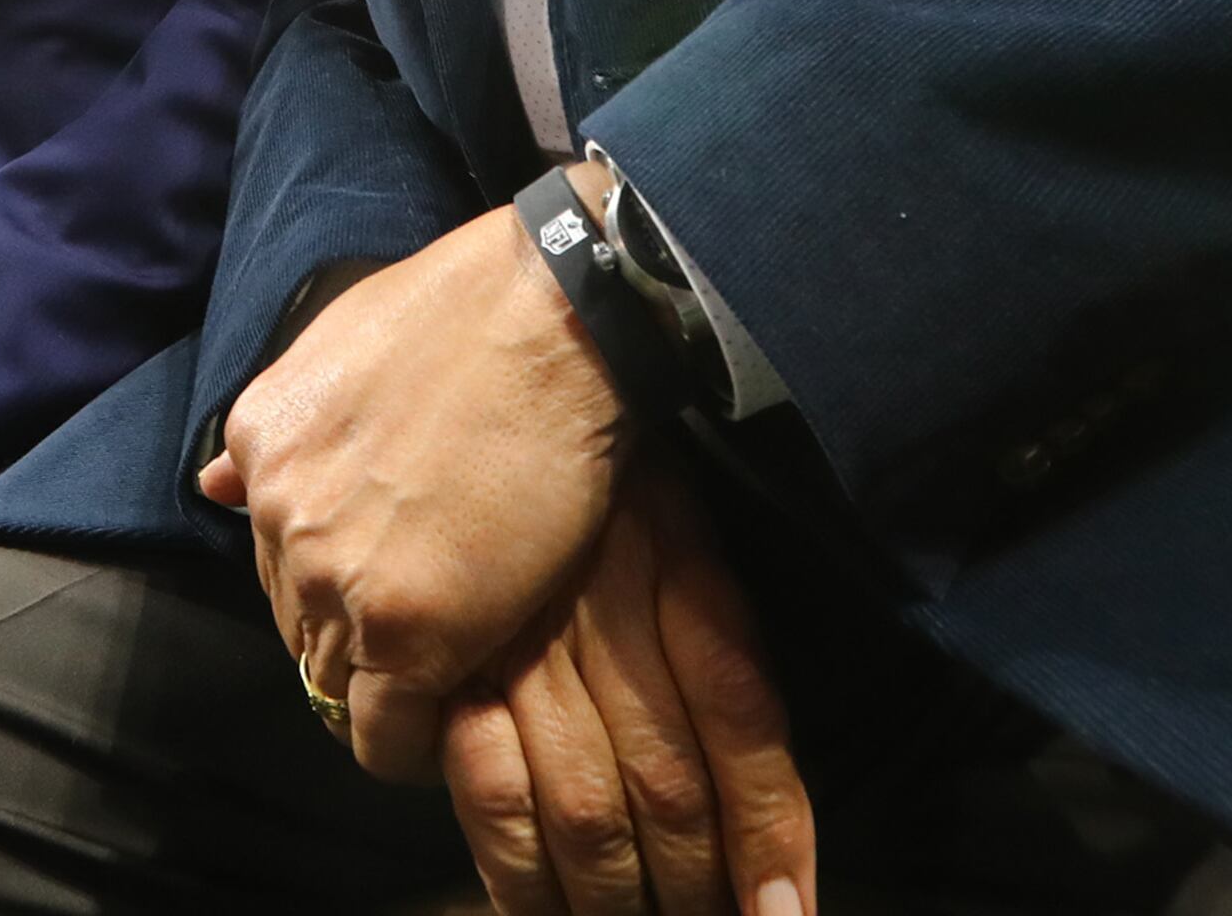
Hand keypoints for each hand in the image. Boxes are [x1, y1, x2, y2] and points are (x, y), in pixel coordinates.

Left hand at [200, 191, 632, 781]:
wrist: (557, 317)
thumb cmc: (475, 307)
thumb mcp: (340, 337)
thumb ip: (278, 428)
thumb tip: (215, 487)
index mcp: (260, 443)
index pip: (271, 553)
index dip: (327, 583)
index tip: (374, 595)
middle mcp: (279, 514)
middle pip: (295, 619)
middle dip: (345, 635)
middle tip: (416, 637)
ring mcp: (336, 576)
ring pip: (329, 678)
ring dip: (376, 690)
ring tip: (436, 689)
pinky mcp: (404, 629)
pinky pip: (379, 732)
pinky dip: (405, 749)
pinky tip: (442, 736)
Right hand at [442, 462, 814, 915]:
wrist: (495, 370)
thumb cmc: (602, 459)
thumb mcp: (687, 522)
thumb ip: (722, 641)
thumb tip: (763, 796)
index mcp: (679, 565)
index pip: (744, 719)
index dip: (772, 831)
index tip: (786, 915)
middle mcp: (605, 611)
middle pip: (669, 784)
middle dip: (694, 885)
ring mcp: (519, 643)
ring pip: (583, 808)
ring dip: (612, 894)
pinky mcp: (445, 663)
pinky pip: (488, 791)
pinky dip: (518, 868)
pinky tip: (537, 905)